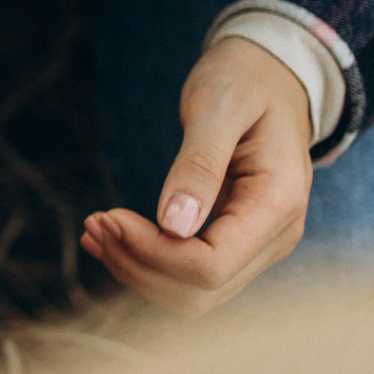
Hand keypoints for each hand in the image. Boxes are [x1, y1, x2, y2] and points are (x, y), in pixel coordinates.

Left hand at [81, 37, 312, 313]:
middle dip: (138, 265)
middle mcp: (276, 238)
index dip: (152, 253)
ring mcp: (258, 247)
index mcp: (278, 205)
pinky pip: (189, 275)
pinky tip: (110, 238)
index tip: (109, 214)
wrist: (270, 78)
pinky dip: (146, 264)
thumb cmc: (245, 82)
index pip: (210, 266)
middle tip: (94, 222)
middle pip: (197, 292)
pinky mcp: (236, 245)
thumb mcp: (218, 107)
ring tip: (95, 228)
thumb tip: (173, 226)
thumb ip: (199, 165)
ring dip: (136, 270)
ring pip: (190, 294)